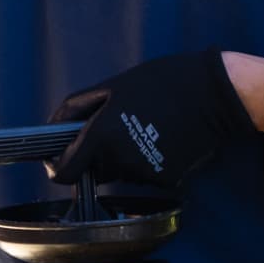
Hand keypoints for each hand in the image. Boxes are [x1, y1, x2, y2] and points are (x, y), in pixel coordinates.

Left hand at [45, 50, 253, 188]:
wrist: (212, 93)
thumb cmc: (159, 82)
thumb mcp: (110, 87)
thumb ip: (75, 109)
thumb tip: (51, 129)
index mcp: (101, 134)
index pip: (64, 172)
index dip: (59, 167)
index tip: (62, 159)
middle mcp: (120, 159)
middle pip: (95, 172)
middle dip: (98, 156)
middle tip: (119, 128)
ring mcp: (144, 172)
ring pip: (120, 174)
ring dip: (124, 158)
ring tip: (144, 128)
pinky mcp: (166, 180)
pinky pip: (144, 176)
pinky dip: (147, 162)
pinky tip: (161, 139)